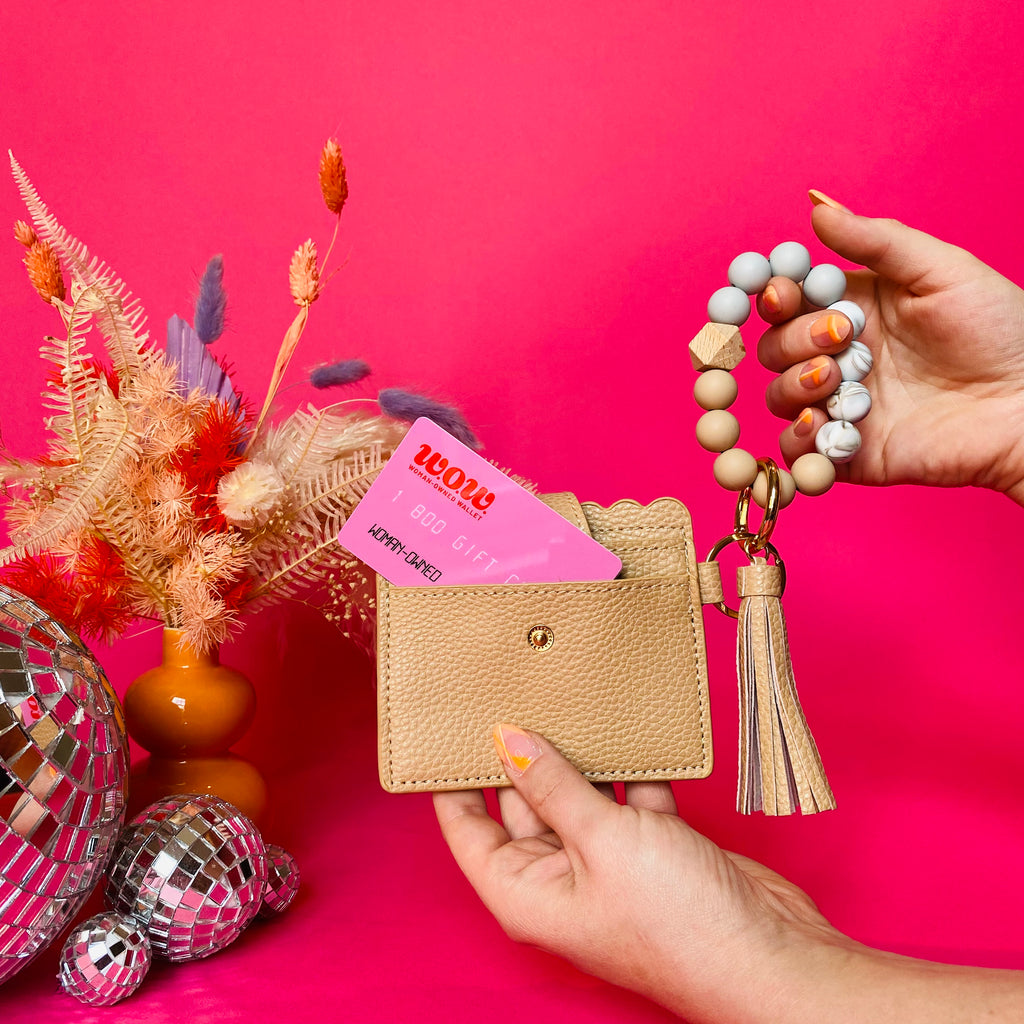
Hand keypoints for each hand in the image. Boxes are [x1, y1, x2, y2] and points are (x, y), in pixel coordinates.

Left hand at [436, 725, 1023, 1021]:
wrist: (768, 953)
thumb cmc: (677, 923)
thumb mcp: (602, 843)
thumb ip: (553, 786)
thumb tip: (505, 739)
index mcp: (526, 891)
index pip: (467, 829)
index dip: (453, 781)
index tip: (446, 728)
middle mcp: (561, 875)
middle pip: (523, 801)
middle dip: (520, 751)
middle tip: (512, 690)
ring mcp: (607, 857)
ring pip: (577, 791)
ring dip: (578, 752)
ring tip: (562, 692)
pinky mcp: (651, 842)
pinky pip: (627, 792)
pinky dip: (631, 764)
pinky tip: (627, 722)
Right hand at [757, 198, 1023, 503]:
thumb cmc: (998, 331)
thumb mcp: (940, 269)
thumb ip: (875, 239)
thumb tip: (816, 207)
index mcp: (853, 309)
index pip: (790, 299)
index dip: (774, 294)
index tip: (781, 291)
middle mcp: (839, 357)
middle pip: (774, 346)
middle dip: (793, 339)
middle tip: (838, 336)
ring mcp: (840, 405)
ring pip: (779, 396)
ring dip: (795, 384)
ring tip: (836, 379)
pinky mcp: (847, 451)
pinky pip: (797, 450)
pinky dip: (799, 437)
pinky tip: (823, 422)